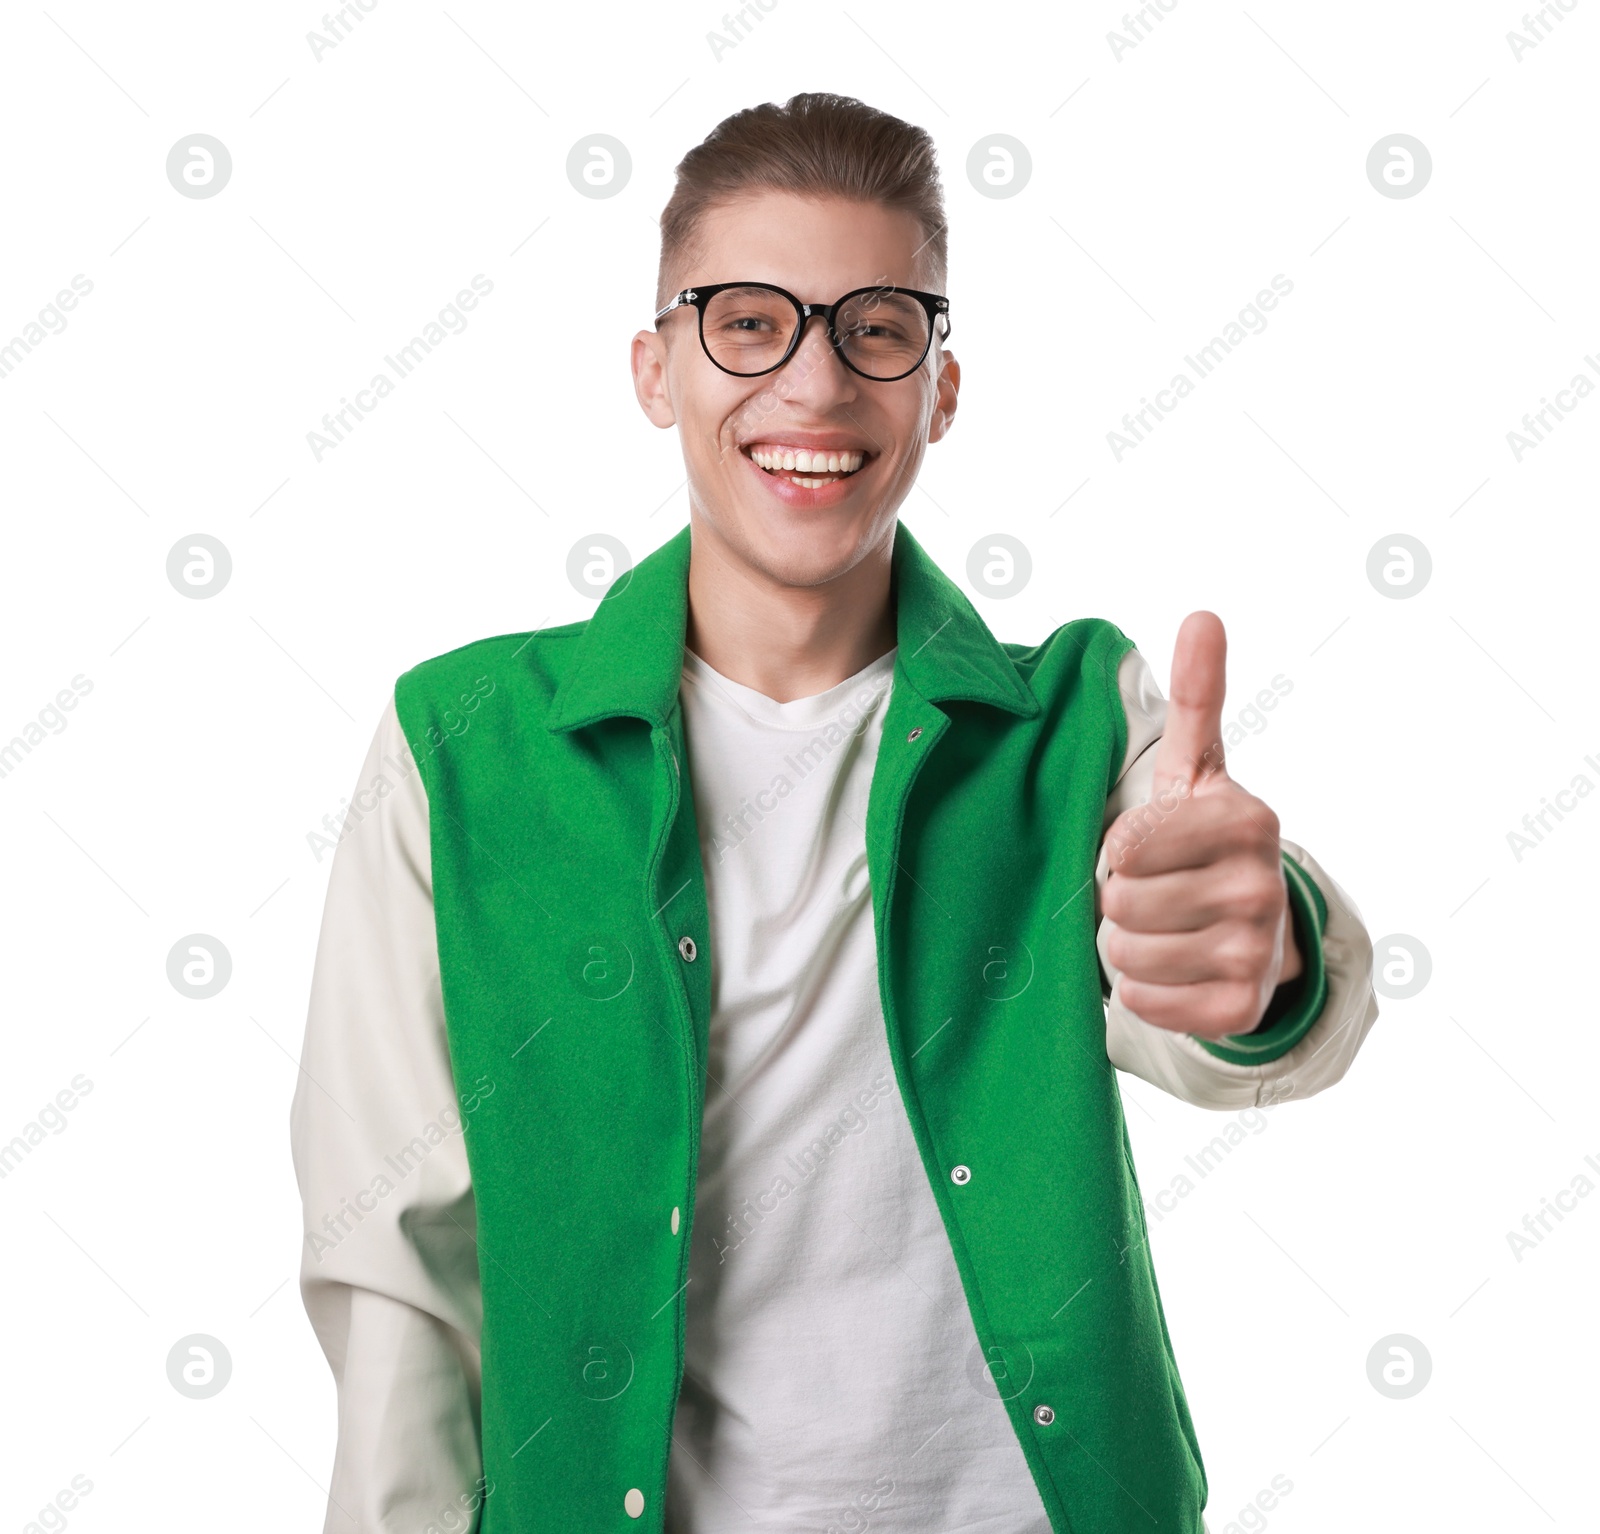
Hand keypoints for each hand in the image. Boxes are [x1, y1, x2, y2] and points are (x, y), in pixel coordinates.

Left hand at [1100, 612, 1300, 1039]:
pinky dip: (1139, 992)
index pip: (1128, 843)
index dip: (1117, 850)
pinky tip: (1169, 970)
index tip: (1140, 847)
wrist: (1249, 925)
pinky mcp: (1244, 1008)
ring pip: (1129, 955)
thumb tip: (1203, 614)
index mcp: (1249, 819)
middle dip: (1117, 899)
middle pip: (1123, 901)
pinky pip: (1147, 1005)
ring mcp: (1260, 951)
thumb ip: (1197, 696)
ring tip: (1157, 927)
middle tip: (1148, 891)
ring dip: (1124, 945)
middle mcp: (1263, 885)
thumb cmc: (1198, 836)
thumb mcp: (1194, 767)